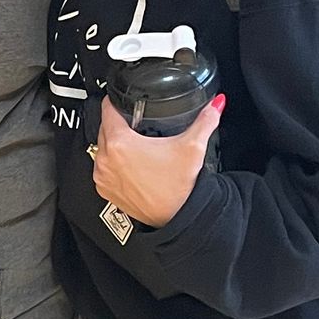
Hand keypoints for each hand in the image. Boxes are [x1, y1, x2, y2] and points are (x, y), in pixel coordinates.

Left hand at [89, 94, 224, 228]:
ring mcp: (103, 176)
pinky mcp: (104, 189)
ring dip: (114, 144)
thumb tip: (216, 104)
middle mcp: (106, 159)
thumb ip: (205, 120)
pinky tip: (131, 164)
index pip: (108, 109)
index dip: (116, 101)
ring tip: (135, 145)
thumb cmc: (178, 189)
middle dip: (118, 123)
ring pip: (102, 148)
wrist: (175, 218)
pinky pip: (102, 168)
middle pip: (104, 128)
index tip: (121, 100)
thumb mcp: (193, 147)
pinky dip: (112, 163)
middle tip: (135, 124)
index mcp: (120, 143)